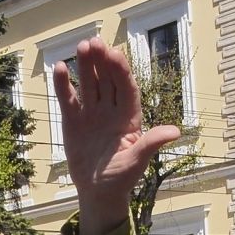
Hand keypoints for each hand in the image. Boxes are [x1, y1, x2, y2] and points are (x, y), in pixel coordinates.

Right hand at [55, 38, 182, 234]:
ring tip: (82, 46)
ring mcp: (92, 113)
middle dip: (102, 61)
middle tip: (95, 42)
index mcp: (130, 117)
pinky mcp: (74, 120)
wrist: (97, 192)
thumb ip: (151, 144)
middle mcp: (112, 110)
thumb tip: (175, 132)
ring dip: (85, 66)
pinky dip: (64, 85)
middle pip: (108, 80)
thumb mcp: (136, 162)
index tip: (114, 54)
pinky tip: (59, 68)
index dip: (121, 70)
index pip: (126, 88)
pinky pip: (69, 99)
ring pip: (90, 84)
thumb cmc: (121, 178)